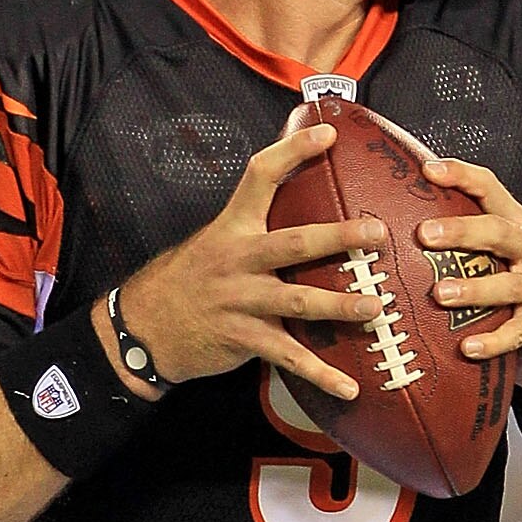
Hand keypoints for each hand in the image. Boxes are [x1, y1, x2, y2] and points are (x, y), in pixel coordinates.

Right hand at [95, 126, 382, 403]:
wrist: (145, 326)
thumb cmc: (189, 279)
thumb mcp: (215, 241)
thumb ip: (253, 226)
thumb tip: (299, 203)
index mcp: (233, 227)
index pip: (261, 177)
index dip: (294, 151)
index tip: (328, 134)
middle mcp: (238, 260)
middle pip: (294, 243)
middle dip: (338, 237)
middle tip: (376, 234)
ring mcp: (241, 301)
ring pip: (298, 301)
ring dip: (340, 305)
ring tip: (376, 307)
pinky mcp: (244, 338)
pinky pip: (289, 357)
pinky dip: (321, 374)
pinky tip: (350, 388)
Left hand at [417, 157, 521, 387]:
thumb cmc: (509, 288)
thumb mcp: (493, 256)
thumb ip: (462, 240)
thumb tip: (400, 219)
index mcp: (517, 225)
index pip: (491, 189)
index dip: (462, 176)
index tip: (427, 170)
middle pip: (501, 232)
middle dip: (463, 231)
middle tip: (424, 235)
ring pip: (510, 284)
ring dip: (474, 288)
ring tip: (440, 294)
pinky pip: (515, 333)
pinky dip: (491, 341)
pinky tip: (466, 347)